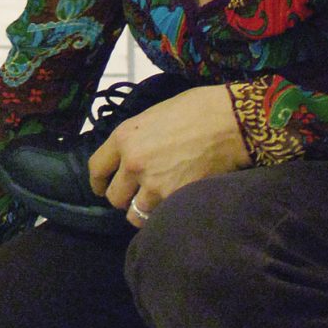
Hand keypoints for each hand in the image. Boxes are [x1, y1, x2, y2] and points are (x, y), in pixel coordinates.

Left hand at [87, 85, 249, 223]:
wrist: (231, 122)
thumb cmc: (197, 110)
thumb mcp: (154, 116)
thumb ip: (136, 139)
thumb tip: (131, 154)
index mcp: (124, 137)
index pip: (96, 169)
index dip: (99, 183)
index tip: (103, 188)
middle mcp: (133, 163)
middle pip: (115, 198)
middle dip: (125, 198)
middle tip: (138, 194)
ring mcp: (154, 185)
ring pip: (137, 214)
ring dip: (146, 210)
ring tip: (160, 201)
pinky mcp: (176, 199)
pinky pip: (161, 217)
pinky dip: (166, 215)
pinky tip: (176, 204)